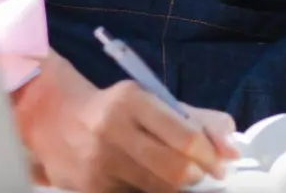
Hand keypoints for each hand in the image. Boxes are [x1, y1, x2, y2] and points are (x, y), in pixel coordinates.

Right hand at [16, 53, 237, 192]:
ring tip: (174, 179)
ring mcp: (99, 164)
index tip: (220, 163)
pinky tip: (147, 182)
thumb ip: (194, 118)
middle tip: (201, 176)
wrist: (53, 117)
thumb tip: (232, 148)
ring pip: (157, 190)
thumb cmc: (113, 108)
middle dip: (197, 177)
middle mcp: (113, 131)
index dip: (210, 156)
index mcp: (132, 101)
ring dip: (175, 189)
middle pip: (175, 171)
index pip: (185, 136)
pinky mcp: (89, 190)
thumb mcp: (150, 101)